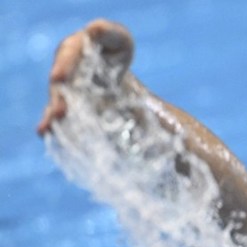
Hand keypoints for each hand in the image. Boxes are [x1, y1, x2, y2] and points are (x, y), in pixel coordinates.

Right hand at [37, 19, 133, 135]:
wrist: (114, 66)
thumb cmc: (116, 48)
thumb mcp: (118, 38)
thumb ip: (107, 31)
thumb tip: (94, 29)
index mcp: (74, 49)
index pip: (68, 56)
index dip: (63, 67)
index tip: (58, 78)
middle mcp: (65, 68)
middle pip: (61, 83)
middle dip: (59, 97)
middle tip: (59, 111)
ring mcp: (66, 87)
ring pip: (59, 100)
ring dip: (56, 112)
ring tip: (52, 124)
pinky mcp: (70, 102)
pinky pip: (61, 113)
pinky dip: (53, 122)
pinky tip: (44, 132)